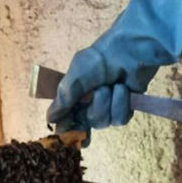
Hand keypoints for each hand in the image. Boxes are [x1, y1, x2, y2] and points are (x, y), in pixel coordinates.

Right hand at [47, 0, 181, 145]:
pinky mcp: (125, 107)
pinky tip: (123, 88)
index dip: (67, 129)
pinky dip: (121, 104)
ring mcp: (107, 107)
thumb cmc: (101, 58)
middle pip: (85, 125)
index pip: (66, 121)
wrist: (132, 49)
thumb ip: (63, 99)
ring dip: (108, 103)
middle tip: (100, 90)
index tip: (68, 133)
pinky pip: (120, 119)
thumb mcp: (76, 76)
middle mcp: (89, 103)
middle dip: (94, 109)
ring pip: (103, 122)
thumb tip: (49, 119)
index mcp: (74, 96)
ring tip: (112, 84)